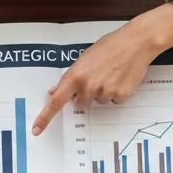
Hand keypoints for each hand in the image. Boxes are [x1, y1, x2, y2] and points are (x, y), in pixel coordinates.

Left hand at [32, 2, 172, 134]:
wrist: (136, 43)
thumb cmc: (110, 46)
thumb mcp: (85, 57)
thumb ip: (70, 76)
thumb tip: (55, 91)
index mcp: (76, 76)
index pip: (56, 101)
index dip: (45, 117)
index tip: (36, 129)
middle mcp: (88, 86)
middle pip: (81, 103)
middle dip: (85, 95)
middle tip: (97, 77)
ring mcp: (105, 92)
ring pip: (99, 101)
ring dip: (103, 92)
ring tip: (112, 73)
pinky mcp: (120, 96)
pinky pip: (114, 101)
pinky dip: (117, 92)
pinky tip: (122, 78)